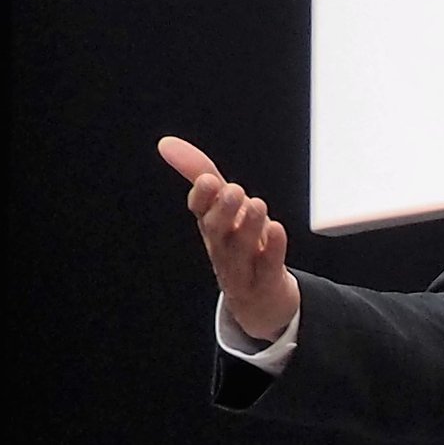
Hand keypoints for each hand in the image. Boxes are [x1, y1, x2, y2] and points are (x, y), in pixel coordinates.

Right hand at [161, 134, 301, 344]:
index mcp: (211, 226)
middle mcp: (223, 246)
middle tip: (232, 190)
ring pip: (241, 249)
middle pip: (216, 230)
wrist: (260, 301)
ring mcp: (243, 267)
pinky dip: (272, 249)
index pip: (199, 211)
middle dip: (222, 210)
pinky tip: (277, 230)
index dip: (202, 198)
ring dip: (249, 226)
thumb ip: (199, 172)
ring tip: (258, 205)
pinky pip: (268, 266)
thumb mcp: (221, 207)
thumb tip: (166, 143)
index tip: (207, 180)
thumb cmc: (241, 245)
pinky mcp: (266, 282)